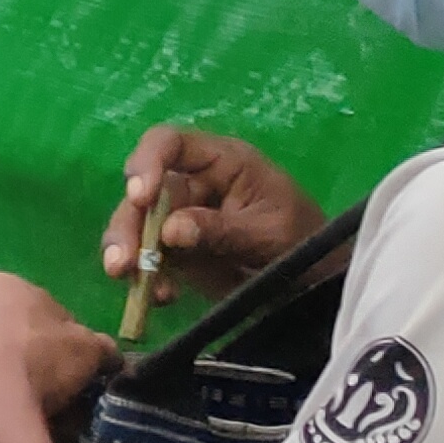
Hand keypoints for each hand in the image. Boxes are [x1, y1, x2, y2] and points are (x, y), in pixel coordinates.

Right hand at [101, 126, 324, 302]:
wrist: (320, 283)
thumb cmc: (305, 241)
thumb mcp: (269, 232)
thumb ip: (221, 230)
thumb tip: (170, 231)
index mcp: (221, 163)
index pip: (170, 144)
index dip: (147, 163)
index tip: (139, 197)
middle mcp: (194, 185)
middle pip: (144, 192)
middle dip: (128, 224)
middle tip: (122, 262)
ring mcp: (182, 219)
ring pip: (137, 227)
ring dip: (128, 253)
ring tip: (129, 280)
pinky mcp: (179, 252)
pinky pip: (150, 260)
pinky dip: (147, 278)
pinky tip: (161, 298)